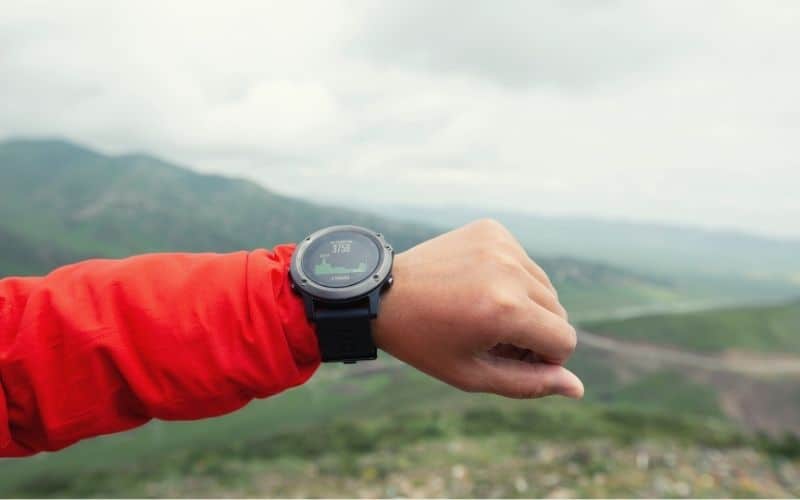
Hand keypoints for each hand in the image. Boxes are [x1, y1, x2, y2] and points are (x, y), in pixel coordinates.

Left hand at [373, 219, 582, 398]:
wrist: (382, 293)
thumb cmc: (425, 342)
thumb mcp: (473, 374)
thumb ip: (529, 384)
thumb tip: (578, 389)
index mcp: (505, 310)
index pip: (564, 340)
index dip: (542, 358)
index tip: (509, 357)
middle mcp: (509, 271)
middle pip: (558, 313)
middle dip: (534, 332)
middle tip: (491, 337)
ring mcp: (501, 244)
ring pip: (544, 287)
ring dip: (524, 304)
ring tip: (483, 311)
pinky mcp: (492, 229)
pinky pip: (524, 262)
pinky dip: (510, 278)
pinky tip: (476, 284)